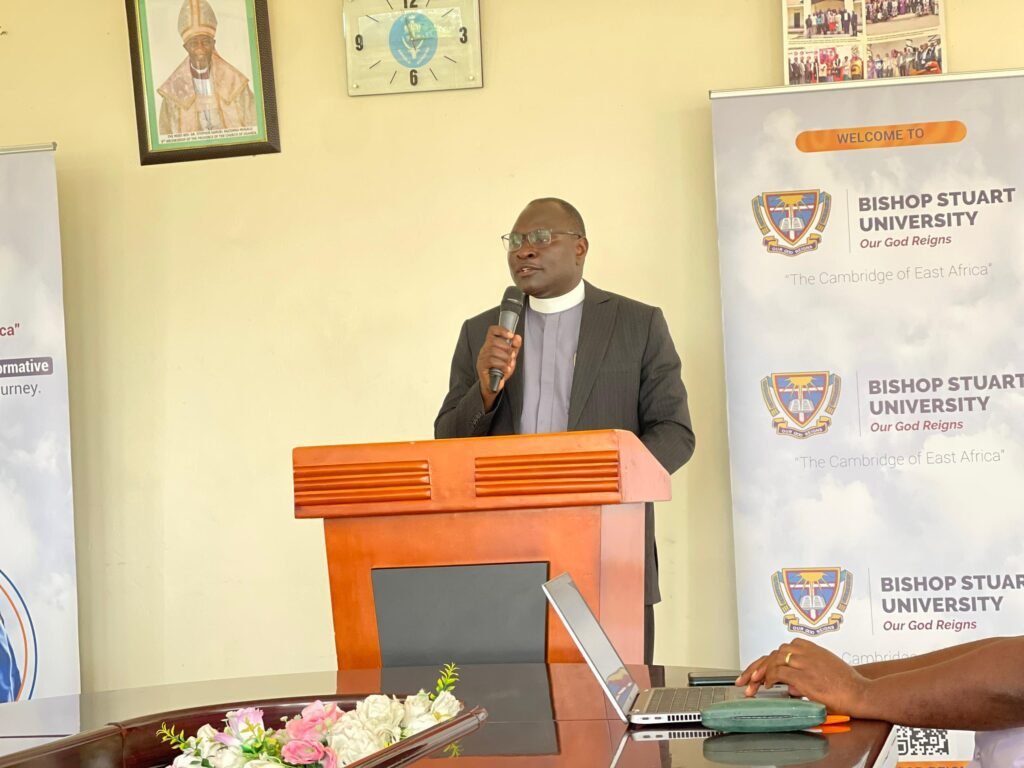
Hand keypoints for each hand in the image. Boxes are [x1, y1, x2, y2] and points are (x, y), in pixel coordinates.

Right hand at [476, 325, 521, 410]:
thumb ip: (515, 347)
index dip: (501, 330)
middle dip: (507, 349)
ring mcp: (482, 358)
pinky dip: (502, 365)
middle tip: (512, 356)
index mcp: (491, 344)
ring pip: (494, 351)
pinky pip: (492, 361)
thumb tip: (517, 337)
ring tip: (508, 364)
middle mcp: (484, 349)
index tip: (511, 335)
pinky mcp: (481, 366)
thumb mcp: (511, 357)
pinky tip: (506, 369)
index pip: (492, 331)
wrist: (494, 386)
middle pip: (494, 341)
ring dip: (505, 358)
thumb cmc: (501, 370)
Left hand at [736, 638, 869, 716]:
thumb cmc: (847, 685)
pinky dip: (768, 679)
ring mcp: (803, 662)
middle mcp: (806, 652)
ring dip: (759, 673)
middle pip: (773, 654)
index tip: (756, 670)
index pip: (781, 649)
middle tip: (745, 679)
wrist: (860, 692)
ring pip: (773, 661)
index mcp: (811, 648)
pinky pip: (778, 673)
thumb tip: (789, 685)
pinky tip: (765, 687)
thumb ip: (805, 672)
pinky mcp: (802, 676)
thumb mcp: (824, 670)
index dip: (766, 660)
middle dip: (756, 666)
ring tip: (751, 685)